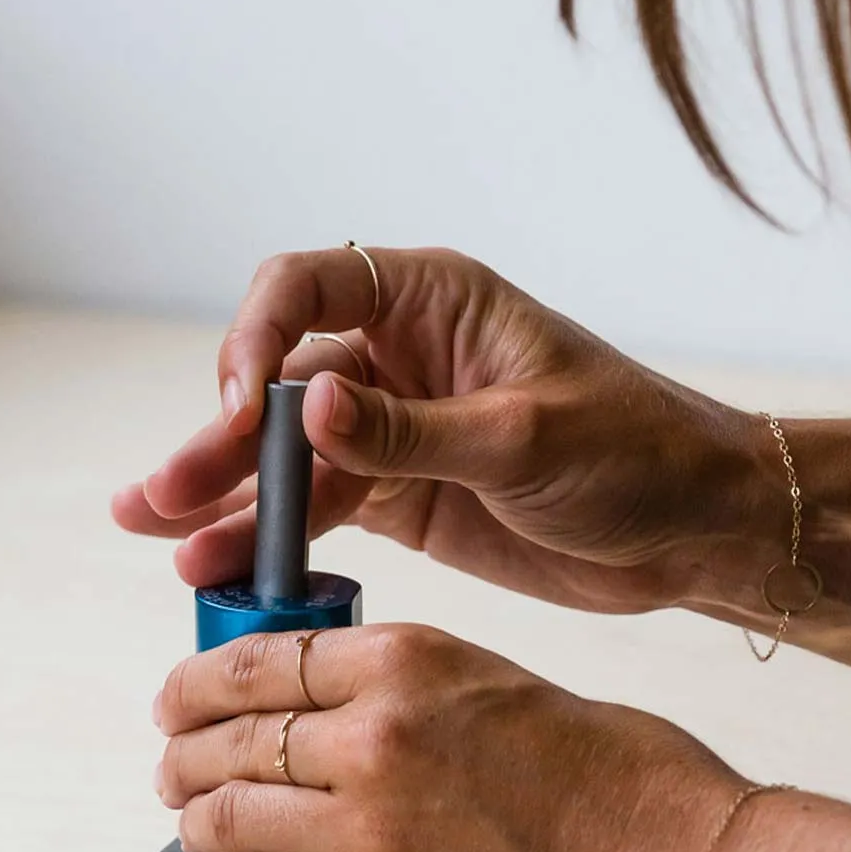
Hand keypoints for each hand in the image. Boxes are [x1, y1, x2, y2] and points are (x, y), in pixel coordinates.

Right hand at [112, 247, 773, 615]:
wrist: (698, 531)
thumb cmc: (641, 455)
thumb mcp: (528, 439)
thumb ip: (410, 428)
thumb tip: (309, 403)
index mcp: (431, 303)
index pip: (307, 288)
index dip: (256, 340)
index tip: (243, 410)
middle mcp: (395, 355)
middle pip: (275, 381)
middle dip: (215, 435)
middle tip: (163, 490)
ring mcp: (389, 429)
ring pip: (280, 454)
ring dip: (219, 491)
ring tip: (152, 527)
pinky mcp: (395, 495)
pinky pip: (312, 510)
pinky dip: (264, 537)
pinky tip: (212, 564)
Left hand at [154, 623, 743, 851]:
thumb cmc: (614, 777)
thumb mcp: (493, 680)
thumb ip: (397, 686)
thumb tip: (316, 703)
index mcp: (405, 660)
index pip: (257, 658)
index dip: (199, 681)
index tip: (180, 695)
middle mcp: (371, 735)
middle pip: (226, 733)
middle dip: (183, 748)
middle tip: (171, 759)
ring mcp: (365, 826)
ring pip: (227, 811)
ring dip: (195, 812)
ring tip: (191, 812)